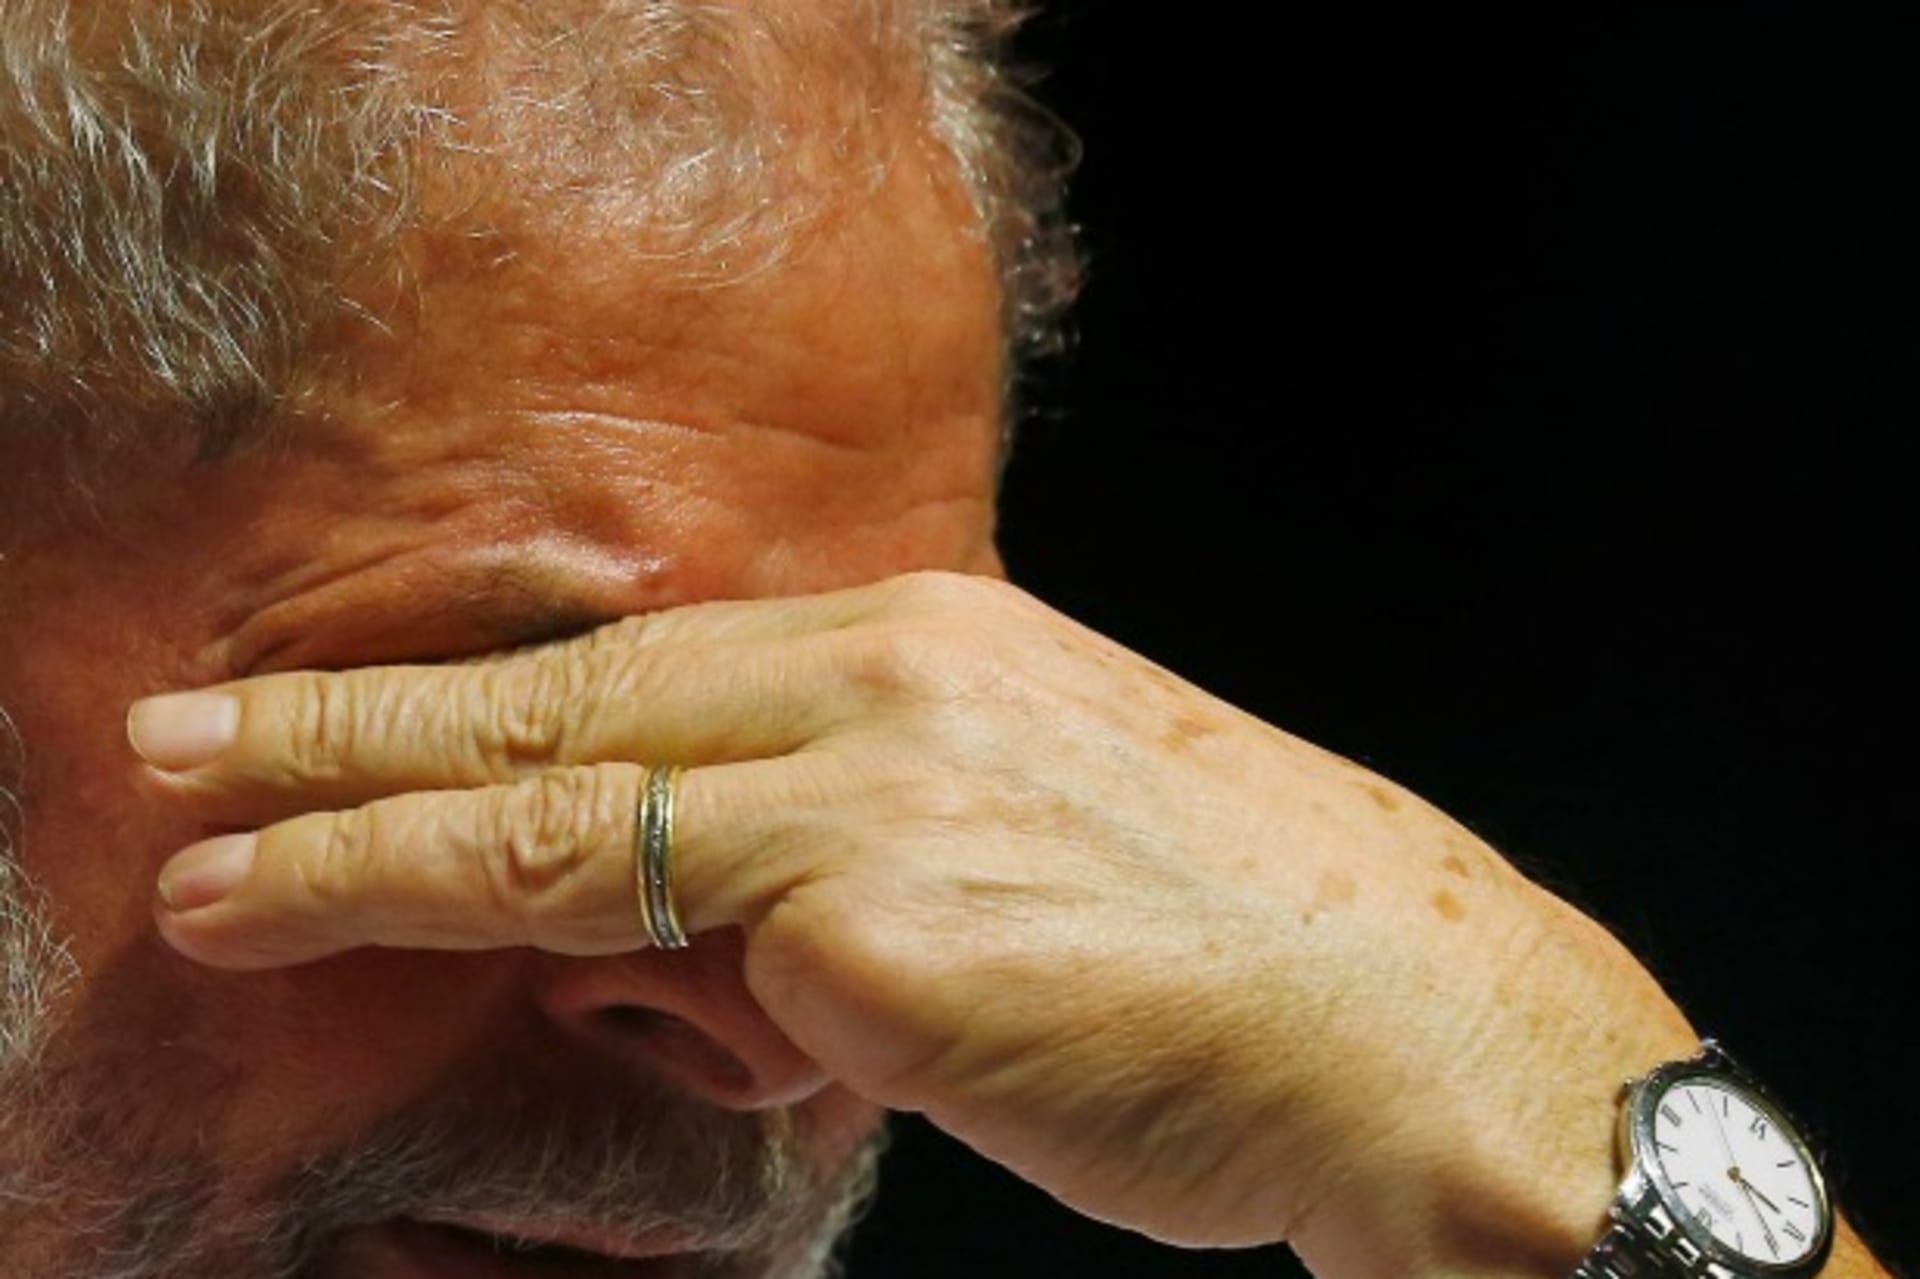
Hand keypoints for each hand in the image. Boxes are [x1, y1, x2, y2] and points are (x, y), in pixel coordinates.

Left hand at [133, 571, 1695, 1268]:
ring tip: (218, 892)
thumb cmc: (1228, 929)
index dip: (454, 690)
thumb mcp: (1017, 816)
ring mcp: (870, 807)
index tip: (313, 704)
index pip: (628, 658)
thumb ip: (841, 830)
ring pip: (569, 830)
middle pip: (557, 708)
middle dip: (342, 742)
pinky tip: (748, 1060)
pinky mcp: (879, 946)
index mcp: (916, 640)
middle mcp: (880, 689)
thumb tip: (681, 919)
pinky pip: (713, 1001)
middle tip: (176, 750)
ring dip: (375, 865)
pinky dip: (688, 1039)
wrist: (1406, 1016)